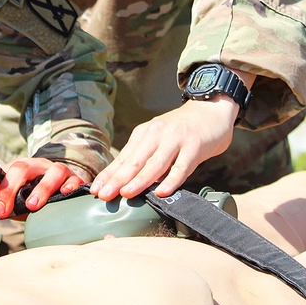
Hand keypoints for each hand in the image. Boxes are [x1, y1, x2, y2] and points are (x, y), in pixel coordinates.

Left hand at [0, 157, 84, 224]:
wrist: (59, 184)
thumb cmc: (31, 194)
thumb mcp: (11, 199)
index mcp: (15, 170)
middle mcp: (34, 166)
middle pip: (19, 169)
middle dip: (8, 191)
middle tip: (3, 213)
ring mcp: (54, 171)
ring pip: (50, 172)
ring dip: (41, 188)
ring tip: (32, 206)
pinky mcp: (72, 178)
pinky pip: (72, 179)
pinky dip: (68, 185)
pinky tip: (64, 193)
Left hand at [89, 98, 240, 200]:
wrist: (211, 110)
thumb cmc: (183, 131)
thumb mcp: (159, 139)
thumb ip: (146, 159)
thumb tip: (127, 185)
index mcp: (144, 133)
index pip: (124, 158)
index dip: (109, 174)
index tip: (95, 190)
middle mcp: (157, 134)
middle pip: (135, 161)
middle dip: (117, 179)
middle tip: (103, 195)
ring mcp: (176, 139)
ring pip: (155, 163)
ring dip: (139, 180)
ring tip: (126, 194)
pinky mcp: (194, 145)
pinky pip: (182, 166)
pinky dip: (171, 180)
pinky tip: (162, 192)